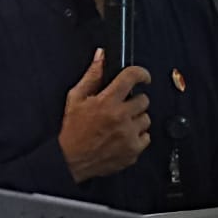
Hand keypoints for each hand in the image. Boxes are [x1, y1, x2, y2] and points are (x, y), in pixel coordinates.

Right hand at [59, 49, 151, 182]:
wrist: (71, 160)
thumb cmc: (73, 130)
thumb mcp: (76, 98)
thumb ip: (92, 75)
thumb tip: (101, 56)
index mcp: (107, 102)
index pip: (131, 78)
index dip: (141, 73)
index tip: (143, 77)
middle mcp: (120, 117)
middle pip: (144, 100)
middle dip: (134, 101)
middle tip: (123, 106)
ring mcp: (128, 135)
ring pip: (146, 118)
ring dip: (136, 119)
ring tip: (122, 123)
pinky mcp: (133, 151)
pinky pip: (146, 137)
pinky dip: (138, 136)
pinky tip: (125, 136)